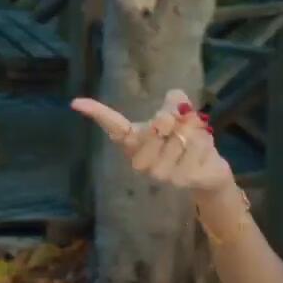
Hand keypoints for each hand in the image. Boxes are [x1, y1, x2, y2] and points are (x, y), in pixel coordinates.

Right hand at [70, 88, 237, 196]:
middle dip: (177, 117)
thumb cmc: (185, 140)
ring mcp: (160, 174)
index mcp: (134, 142)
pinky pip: (197, 146)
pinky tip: (202, 154)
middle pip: (160, 122)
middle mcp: (140, 161)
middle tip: (181, 126)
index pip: (113, 126)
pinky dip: (205, 142)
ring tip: (193, 142)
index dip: (96, 112)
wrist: (207, 172)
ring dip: (194, 131)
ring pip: (182, 134)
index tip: (76, 102)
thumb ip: (175, 102)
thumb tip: (176, 101)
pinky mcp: (181, 180)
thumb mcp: (178, 114)